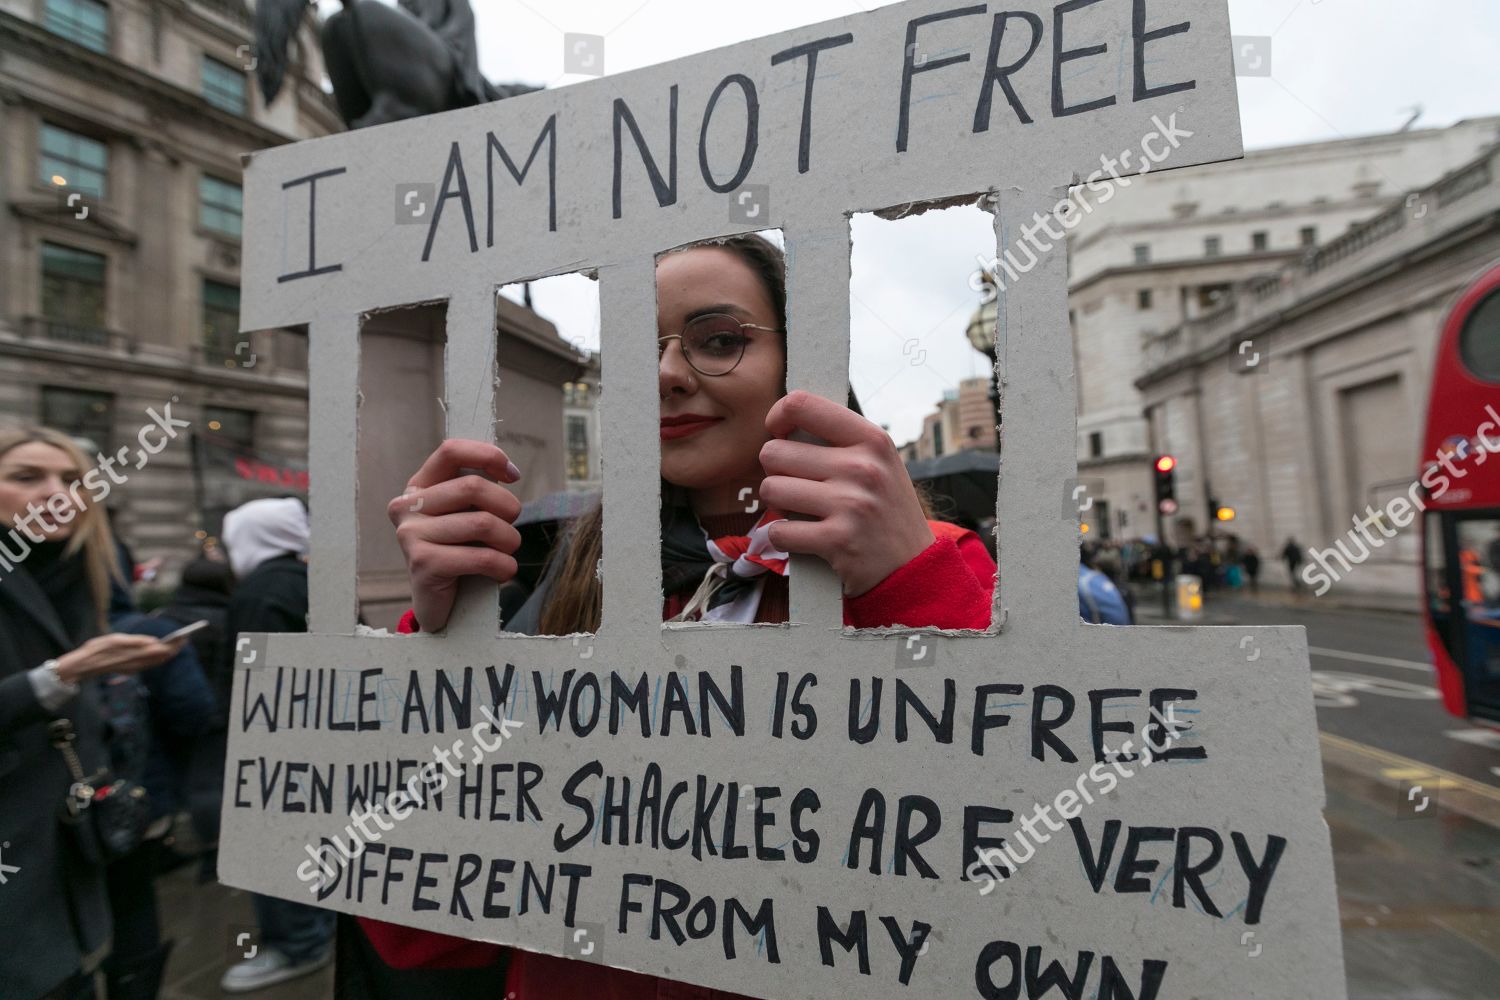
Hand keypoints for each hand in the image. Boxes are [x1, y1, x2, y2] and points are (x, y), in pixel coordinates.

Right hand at [54, 633, 184, 683]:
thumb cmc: (97, 649)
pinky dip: (160, 658)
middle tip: (185, 639)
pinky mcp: (131, 670)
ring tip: (177, 644)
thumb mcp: (114, 639)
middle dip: (175, 648)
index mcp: (135, 654)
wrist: (83, 666)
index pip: (161, 649)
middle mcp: (137, 663)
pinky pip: (150, 665)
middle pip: (162, 657)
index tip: (185, 636)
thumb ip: (135, 640)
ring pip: (157, 662)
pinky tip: (162, 653)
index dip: (174, 644)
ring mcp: (134, 668)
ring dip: (168, 653)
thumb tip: (154, 641)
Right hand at [387, 439, 523, 631]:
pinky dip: (504, 565)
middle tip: (512, 527)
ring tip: (508, 553)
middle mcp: (407, 506)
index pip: (451, 451)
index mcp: (419, 487)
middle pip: (473, 486)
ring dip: (510, 540)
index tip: (513, 475)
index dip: (488, 456)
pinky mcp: (423, 564)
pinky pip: (481, 557)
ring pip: (482, 523)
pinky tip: (503, 572)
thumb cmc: (461, 553)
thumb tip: (508, 472)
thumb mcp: (467, 514)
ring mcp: (410, 535)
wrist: (442, 606)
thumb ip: (478, 489)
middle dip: (508, 507)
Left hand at [759, 390, 934, 596]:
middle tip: (795, 485)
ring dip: (777, 505)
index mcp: (871, 439)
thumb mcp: (879, 463)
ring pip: (771, 489)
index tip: (779, 433)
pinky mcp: (837, 540)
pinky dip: (783, 537)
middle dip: (776, 472)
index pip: (801, 404)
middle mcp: (862, 467)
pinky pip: (779, 531)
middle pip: (774, 453)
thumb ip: (839, 441)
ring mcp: (850, 504)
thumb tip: (783, 423)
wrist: (914, 567)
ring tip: (799, 510)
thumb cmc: (885, 511)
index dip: (777, 416)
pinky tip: (802, 537)